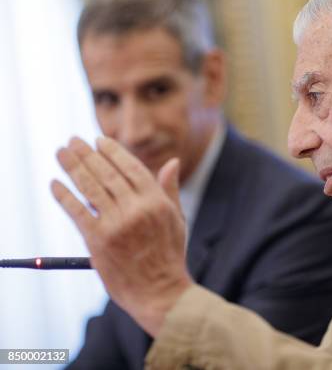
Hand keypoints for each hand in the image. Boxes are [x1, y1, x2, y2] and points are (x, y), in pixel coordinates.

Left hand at [51, 136, 193, 335]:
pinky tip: (55, 184)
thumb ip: (169, 189)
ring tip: (61, 153)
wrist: (159, 291)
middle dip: (87, 154)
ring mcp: (116, 225)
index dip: (113, 152)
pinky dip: (64, 196)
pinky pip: (77, 212)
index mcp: (157, 202)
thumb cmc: (169, 254)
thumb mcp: (176, 218)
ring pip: (90, 188)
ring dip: (72, 167)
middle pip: (107, 174)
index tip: (99, 141)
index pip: (131, 167)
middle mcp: (136, 209)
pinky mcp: (98, 241)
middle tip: (72, 141)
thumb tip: (173, 161)